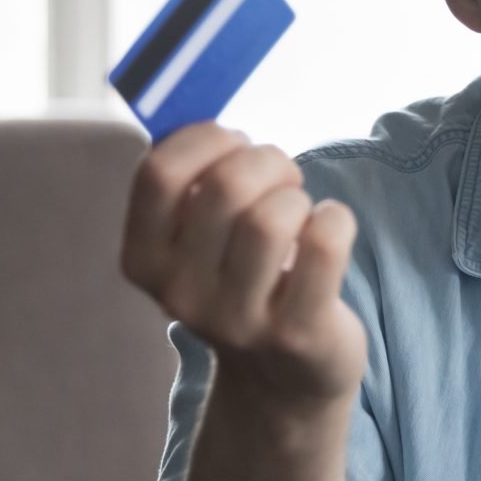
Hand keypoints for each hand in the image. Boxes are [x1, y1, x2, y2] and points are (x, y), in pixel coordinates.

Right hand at [120, 122, 366, 414]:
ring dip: (299, 195)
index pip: (159, 172)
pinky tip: (330, 231)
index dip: (206, 138)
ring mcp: (237, 321)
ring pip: (274, 217)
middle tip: (283, 175)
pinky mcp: (297, 333)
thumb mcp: (198, 236)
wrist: (283, 376)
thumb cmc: (243, 275)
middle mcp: (180, 295)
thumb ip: (192, 176)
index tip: (233, 142)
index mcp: (143, 260)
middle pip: (226, 187)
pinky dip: (337, 218)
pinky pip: (326, 243)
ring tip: (301, 210)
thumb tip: (203, 104)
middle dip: (267, 160)